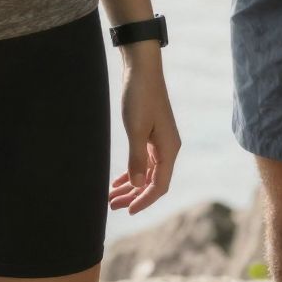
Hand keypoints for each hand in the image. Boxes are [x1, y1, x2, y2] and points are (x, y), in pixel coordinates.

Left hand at [110, 48, 180, 214]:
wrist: (141, 70)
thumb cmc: (139, 97)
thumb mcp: (135, 130)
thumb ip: (136, 159)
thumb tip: (136, 186)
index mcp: (169, 148)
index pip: (159, 185)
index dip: (144, 200)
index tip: (127, 211)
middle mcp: (167, 147)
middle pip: (153, 181)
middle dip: (134, 196)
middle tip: (113, 206)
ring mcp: (159, 141)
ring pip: (147, 172)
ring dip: (131, 186)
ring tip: (112, 198)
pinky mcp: (150, 134)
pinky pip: (143, 161)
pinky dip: (132, 172)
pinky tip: (119, 180)